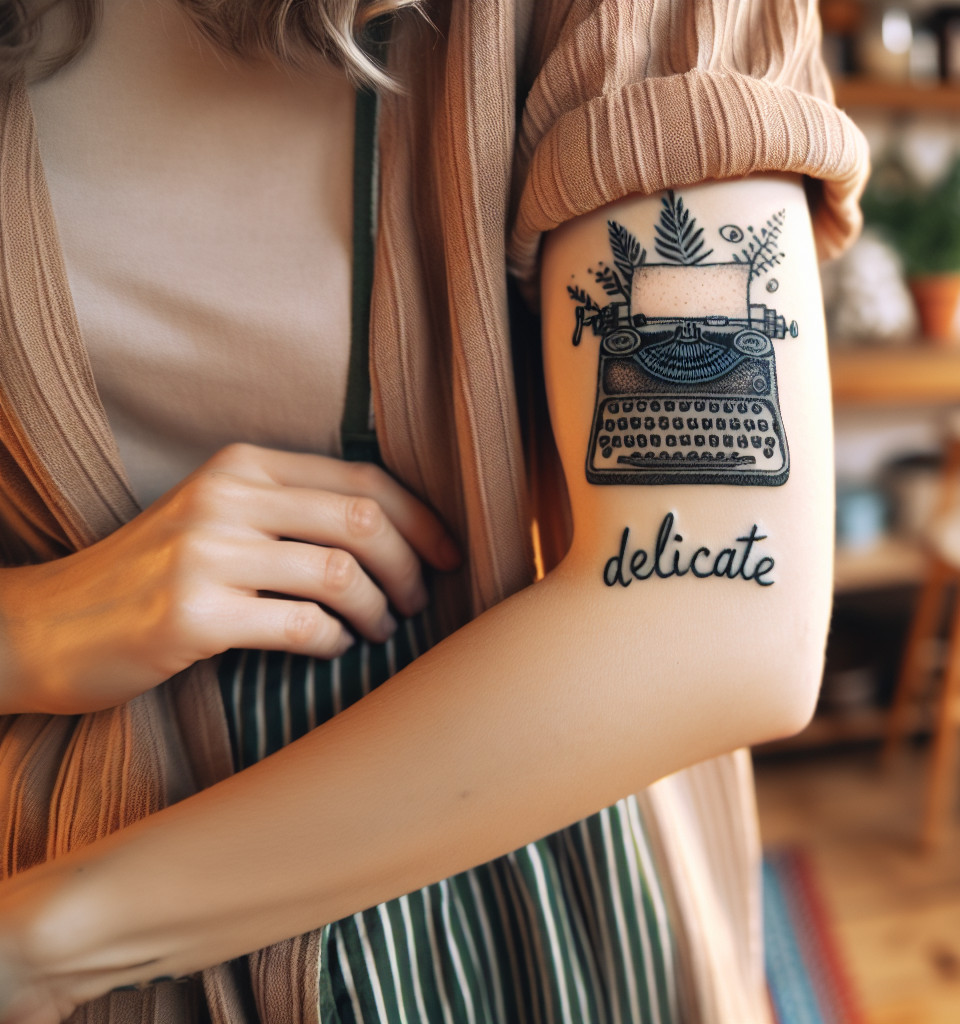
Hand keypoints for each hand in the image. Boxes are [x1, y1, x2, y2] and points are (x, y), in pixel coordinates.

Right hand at [0, 444, 460, 715]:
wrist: (45, 627)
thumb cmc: (149, 578)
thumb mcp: (216, 517)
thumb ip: (291, 510)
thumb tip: (401, 529)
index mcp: (241, 465)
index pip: (364, 478)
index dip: (423, 520)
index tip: (451, 556)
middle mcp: (226, 499)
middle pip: (364, 522)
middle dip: (412, 568)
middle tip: (418, 603)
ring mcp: (206, 555)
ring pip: (343, 574)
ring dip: (380, 611)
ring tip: (380, 630)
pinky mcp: (194, 617)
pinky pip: (304, 626)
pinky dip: (334, 641)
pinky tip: (331, 648)